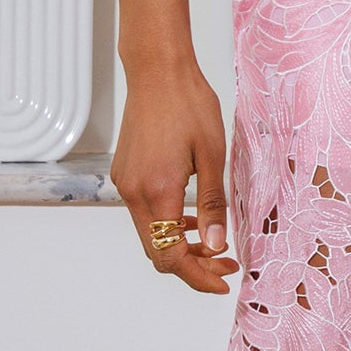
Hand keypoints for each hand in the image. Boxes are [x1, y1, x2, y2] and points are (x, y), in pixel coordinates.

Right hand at [111, 54, 237, 294]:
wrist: (158, 71)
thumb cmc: (189, 104)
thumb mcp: (213, 156)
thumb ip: (213, 205)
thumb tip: (217, 245)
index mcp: (158, 191)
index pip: (171, 256)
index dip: (198, 276)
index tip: (224, 279)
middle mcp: (133, 192)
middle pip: (157, 253)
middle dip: (192, 266)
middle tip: (226, 263)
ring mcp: (124, 184)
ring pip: (150, 235)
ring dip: (179, 246)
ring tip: (214, 244)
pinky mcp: (124, 174)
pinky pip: (144, 214)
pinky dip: (167, 225)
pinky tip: (191, 218)